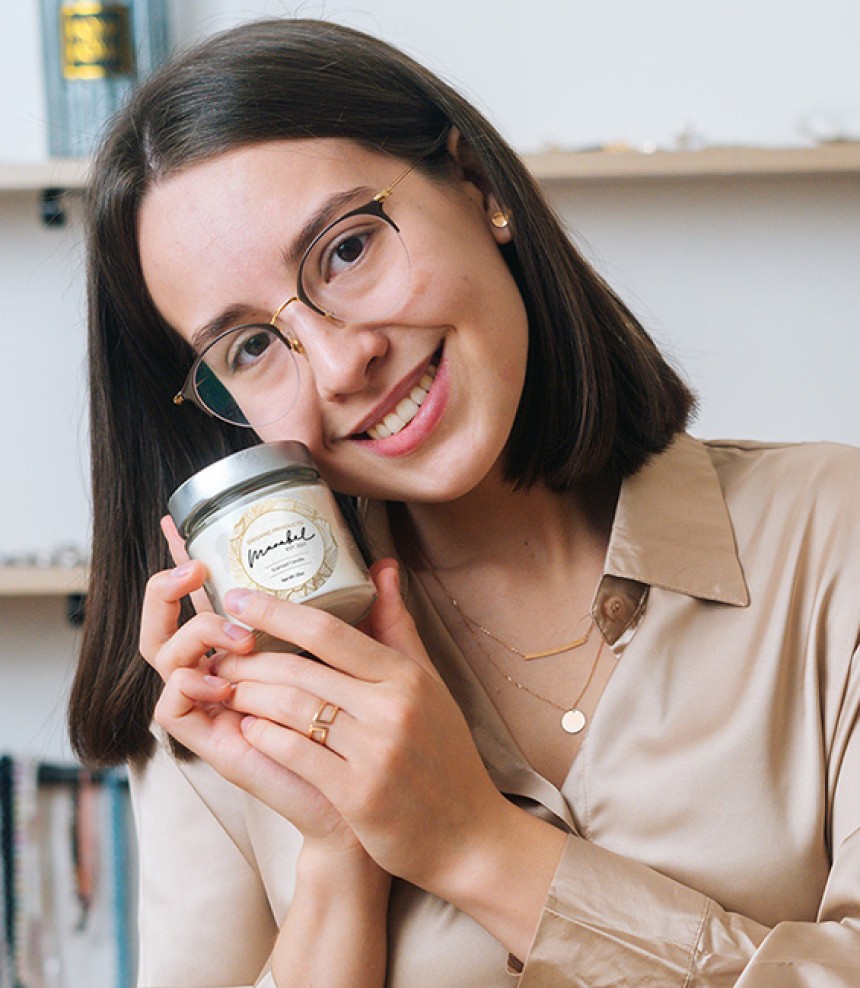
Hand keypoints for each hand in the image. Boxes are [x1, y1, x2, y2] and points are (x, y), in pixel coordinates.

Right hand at [139, 547, 359, 853]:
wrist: (366, 802)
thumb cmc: (366, 734)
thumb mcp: (372, 666)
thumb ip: (374, 617)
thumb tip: (385, 563)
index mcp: (252, 654)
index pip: (205, 601)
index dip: (183, 565)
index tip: (176, 524)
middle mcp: (225, 675)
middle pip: (167, 623)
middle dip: (165, 590)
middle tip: (196, 568)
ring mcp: (215, 707)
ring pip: (163, 656)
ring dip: (192, 632)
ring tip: (238, 633)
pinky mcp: (212, 742)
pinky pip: (171, 705)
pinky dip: (188, 682)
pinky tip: (221, 675)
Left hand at [216, 558, 511, 896]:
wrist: (468, 834)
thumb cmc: (444, 754)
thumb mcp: (428, 685)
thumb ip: (397, 627)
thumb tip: (381, 567)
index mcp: (406, 676)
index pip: (330, 632)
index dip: (276, 611)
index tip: (238, 597)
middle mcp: (392, 708)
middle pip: (301, 670)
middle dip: (250, 660)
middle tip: (219, 653)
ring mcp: (376, 753)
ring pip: (291, 710)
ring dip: (250, 697)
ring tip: (226, 688)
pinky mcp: (359, 796)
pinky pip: (295, 754)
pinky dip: (265, 738)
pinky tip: (249, 729)